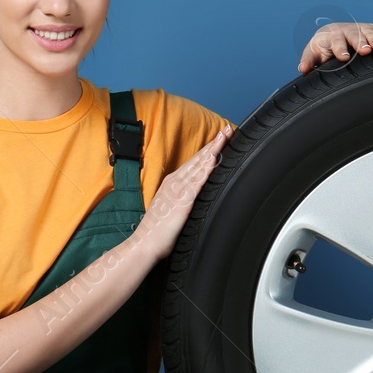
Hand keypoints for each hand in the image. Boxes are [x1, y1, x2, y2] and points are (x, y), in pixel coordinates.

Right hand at [133, 123, 231, 260]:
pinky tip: (214, 159)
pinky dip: (206, 169)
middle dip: (214, 143)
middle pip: (198, 159)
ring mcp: (178, 190)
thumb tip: (192, 197)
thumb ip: (181, 199)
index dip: (207, 148)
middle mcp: (174, 183)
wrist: (145, 243)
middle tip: (227, 129)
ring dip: (213, 150)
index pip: (193, 162)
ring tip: (225, 136)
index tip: (219, 137)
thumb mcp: (170, 208)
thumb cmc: (157, 231)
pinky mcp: (182, 201)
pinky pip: (197, 182)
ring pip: (199, 165)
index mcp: (172, 184)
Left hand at [299, 21, 372, 73]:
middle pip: (353, 34)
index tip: (344, 57)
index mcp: (330, 35)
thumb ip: (308, 60)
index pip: (335, 40)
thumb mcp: (313, 54)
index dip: (340, 48)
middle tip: (366, 50)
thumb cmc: (321, 49)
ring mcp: (357, 28)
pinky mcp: (368, 29)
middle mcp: (345, 29)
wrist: (329, 35)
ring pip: (366, 31)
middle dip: (359, 42)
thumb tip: (302, 69)